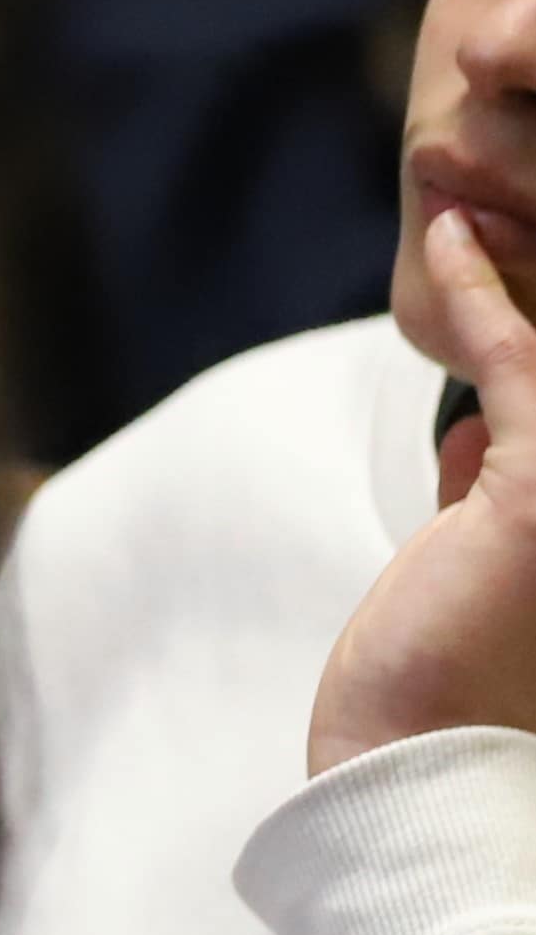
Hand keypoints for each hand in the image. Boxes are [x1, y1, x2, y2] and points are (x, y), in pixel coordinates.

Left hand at [316, 211, 535, 769]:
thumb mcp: (483, 564)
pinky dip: (481, 293)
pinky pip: (520, 361)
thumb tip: (482, 435)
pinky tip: (449, 238)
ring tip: (464, 178)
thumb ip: (503, 493)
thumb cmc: (442, 676)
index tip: (513, 231)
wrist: (413, 761)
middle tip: (494, 174)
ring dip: (516, 253)